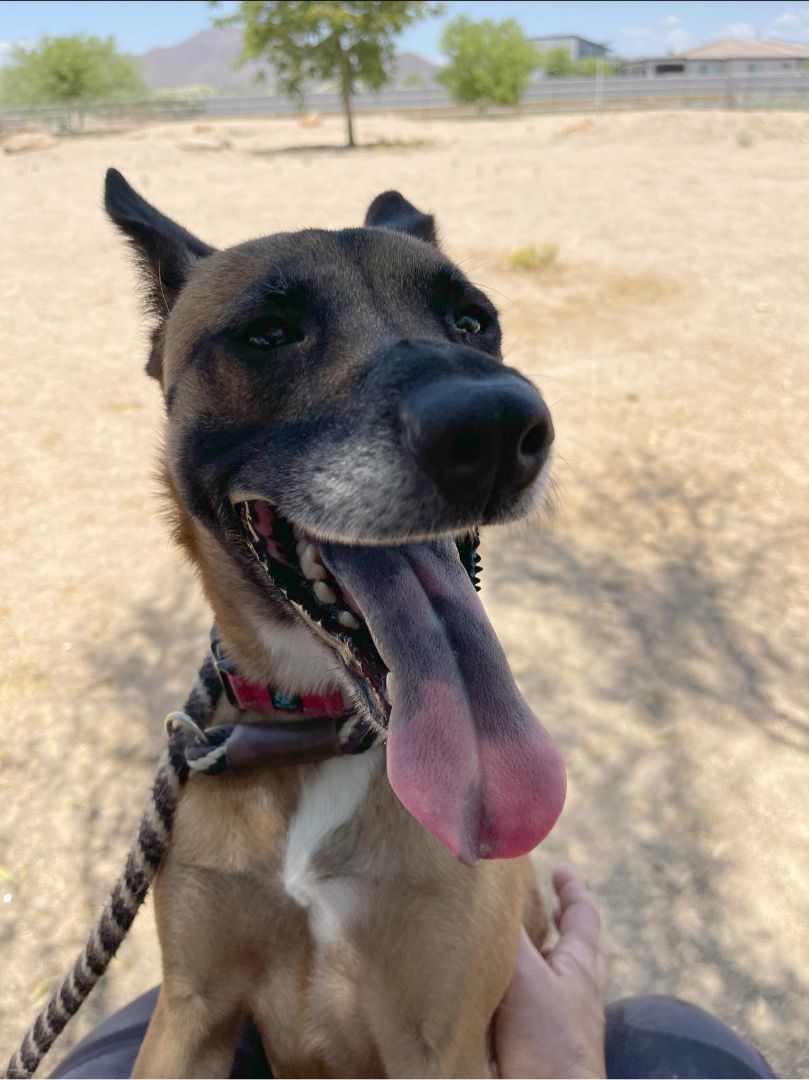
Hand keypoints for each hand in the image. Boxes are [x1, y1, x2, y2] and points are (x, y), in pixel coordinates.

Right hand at [494, 864, 607, 1078]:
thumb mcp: (524, 975)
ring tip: (521, 949)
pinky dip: (528, 992)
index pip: (584, 916)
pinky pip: (543, 1009)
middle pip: (581, 949)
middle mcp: (580, 993)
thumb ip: (509, 936)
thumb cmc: (545, 1040)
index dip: (572, 890)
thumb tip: (493, 895)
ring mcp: (568, 1025)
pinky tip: (504, 998)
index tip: (560, 870)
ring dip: (546, 959)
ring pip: (561, 980)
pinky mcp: (549, 1051)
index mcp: (581, 966)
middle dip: (565, 925)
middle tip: (549, 908)